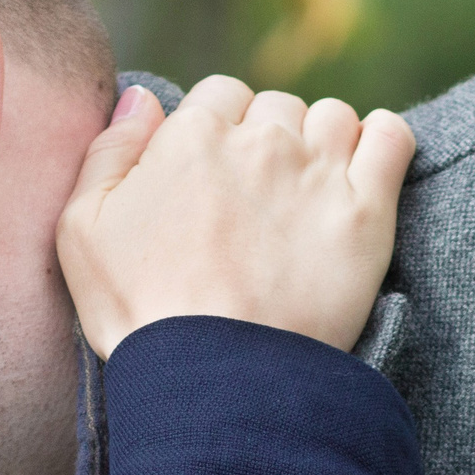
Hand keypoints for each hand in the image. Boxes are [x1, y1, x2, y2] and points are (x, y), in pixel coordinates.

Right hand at [56, 76, 414, 358]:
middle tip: (258, 202)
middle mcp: (261, 140)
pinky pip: (392, 139)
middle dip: (269, 140)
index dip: (217, 132)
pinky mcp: (367, 212)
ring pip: (333, 117)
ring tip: (308, 195)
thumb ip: (109, 151)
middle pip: (277, 107)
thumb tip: (141, 98)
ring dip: (322, 142)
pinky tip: (366, 172)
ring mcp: (319, 172)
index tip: (215, 179)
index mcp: (193, 135)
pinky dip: (382, 142)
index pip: (220, 95)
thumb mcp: (82, 229)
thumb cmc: (139, 311)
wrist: (215, 379)